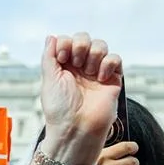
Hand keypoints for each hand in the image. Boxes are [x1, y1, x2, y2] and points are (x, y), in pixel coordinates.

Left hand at [41, 33, 121, 150]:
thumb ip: (49, 57)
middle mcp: (79, 67)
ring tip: (88, 72)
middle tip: (75, 63)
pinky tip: (101, 77)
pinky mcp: (112, 79)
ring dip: (93, 54)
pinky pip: (115, 58)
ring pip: (101, 45)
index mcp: (63, 66)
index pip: (67, 40)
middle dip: (80, 45)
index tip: (62, 58)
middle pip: (85, 38)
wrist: (76, 128)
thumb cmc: (59, 109)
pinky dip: (108, 63)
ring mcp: (96, 72)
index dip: (66, 43)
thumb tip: (51, 36)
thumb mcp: (49, 80)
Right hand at [67, 141, 137, 164]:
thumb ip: (87, 159)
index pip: (109, 140)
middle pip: (126, 147)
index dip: (116, 142)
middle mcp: (102, 159)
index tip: (119, 144)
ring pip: (133, 162)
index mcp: (92, 153)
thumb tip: (97, 154)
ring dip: (133, 164)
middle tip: (133, 150)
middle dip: (132, 148)